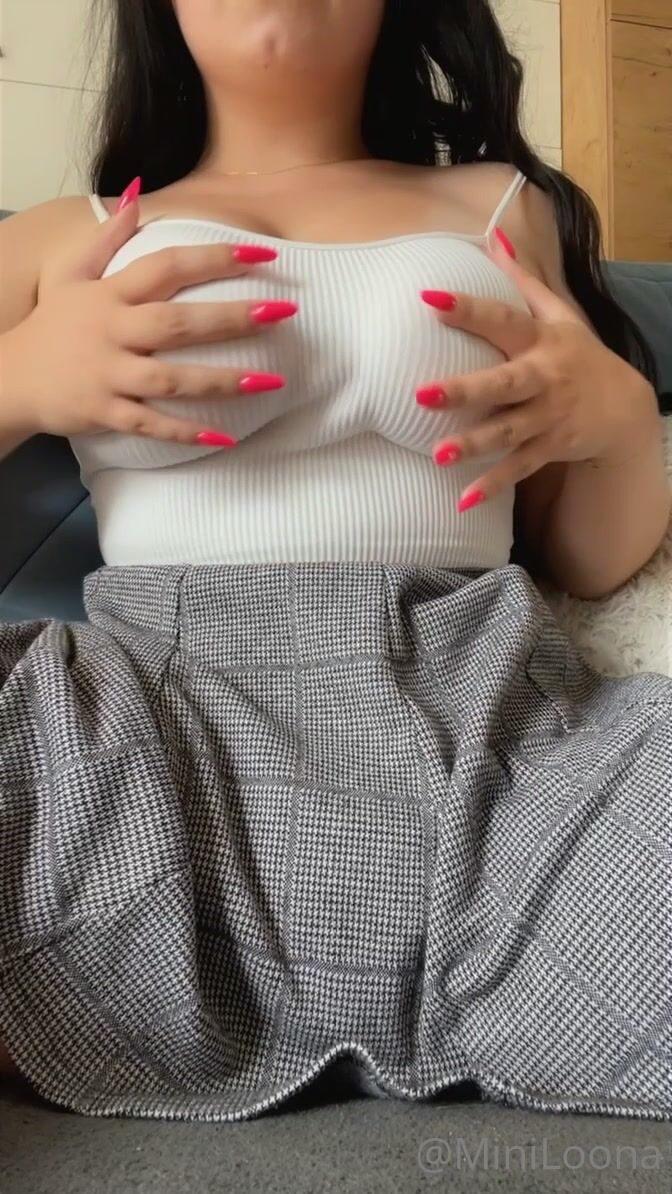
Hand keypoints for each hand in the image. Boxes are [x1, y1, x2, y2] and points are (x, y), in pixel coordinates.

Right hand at [1, 196, 296, 447]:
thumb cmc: (53, 325)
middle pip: (177, 323)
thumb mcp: (72, 273)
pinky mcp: (106, 413)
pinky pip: (150, 425)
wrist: (9, 378)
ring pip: (170, 379)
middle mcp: (112, 333)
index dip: (214, 258)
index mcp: (110, 294)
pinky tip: (224, 437)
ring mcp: (109, 376)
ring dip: (221, 380)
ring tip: (271, 381)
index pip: (166, 267)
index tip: (263, 256)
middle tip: (283, 312)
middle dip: (231, 317)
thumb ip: (109, 236)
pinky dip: (184, 432)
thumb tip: (137, 190)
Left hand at [416, 230, 659, 512]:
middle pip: (502, 382)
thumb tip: (494, 236)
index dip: (467, 309)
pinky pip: (518, 468)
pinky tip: (463, 501)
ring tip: (438, 454)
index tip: (428, 300)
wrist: (625, 409)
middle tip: (422, 393)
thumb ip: (522, 280)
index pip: (500, 318)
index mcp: (540, 340)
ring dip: (474, 444)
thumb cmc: (579, 356)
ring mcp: (547, 416)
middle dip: (464, 389)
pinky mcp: (550, 447)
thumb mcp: (558, 314)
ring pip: (507, 431)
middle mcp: (543, 377)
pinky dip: (493, 485)